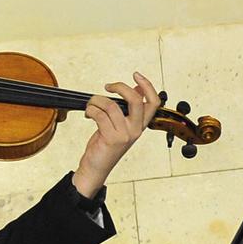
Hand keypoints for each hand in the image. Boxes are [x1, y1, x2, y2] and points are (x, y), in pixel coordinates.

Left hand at [72, 71, 159, 197]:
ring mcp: (124, 134)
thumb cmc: (106, 145)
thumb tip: (137, 88)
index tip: (136, 75)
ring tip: (91, 104)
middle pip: (136, 100)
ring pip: (111, 106)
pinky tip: (88, 113)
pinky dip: (91, 110)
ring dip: (96, 100)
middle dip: (120, 87)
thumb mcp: (120, 124)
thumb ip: (129, 108)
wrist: (96, 167)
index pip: (154, 102)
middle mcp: (135, 129)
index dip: (148, 86)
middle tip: (109, 86)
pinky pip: (100, 115)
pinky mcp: (111, 138)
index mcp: (140, 124)